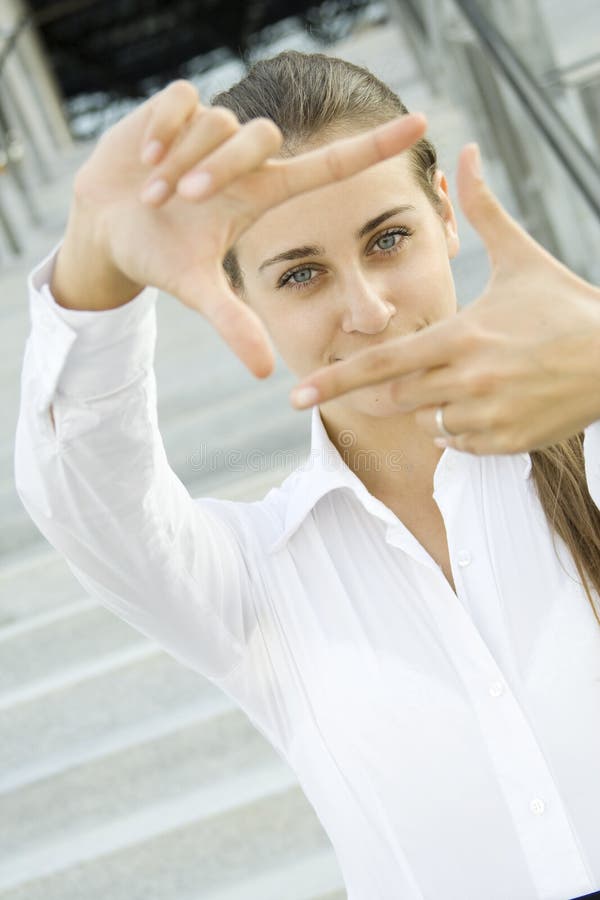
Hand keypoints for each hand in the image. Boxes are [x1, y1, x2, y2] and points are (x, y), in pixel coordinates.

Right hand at [59, 79, 426, 377]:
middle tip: (181, 200)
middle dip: (217, 169)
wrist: (107, 227)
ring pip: (217, 122)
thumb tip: (263, 374)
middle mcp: (246, 159)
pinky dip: (162, 130)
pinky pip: (181, 101)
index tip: (423, 122)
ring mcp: (213, 128)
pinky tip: (145, 157)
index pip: (330, 165)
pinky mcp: (176, 106)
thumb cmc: (159, 254)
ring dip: (180, 160)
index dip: (375, 147)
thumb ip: (232, 323)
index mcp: (263, 194)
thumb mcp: (195, 288)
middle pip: (260, 137)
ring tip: (153, 193)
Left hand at [289, 143, 599, 453]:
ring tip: (473, 379)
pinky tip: (489, 402)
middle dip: (396, 386)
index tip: (296, 396)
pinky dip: (459, 427)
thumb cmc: (566, 308)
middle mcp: (466, 380)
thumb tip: (467, 152)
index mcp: (460, 336)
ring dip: (433, 406)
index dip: (334, 381)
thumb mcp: (521, 258)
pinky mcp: (505, 443)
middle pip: (396, 397)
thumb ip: (484, 210)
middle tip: (424, 368)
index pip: (380, 363)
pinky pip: (457, 443)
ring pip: (427, 423)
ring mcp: (486, 416)